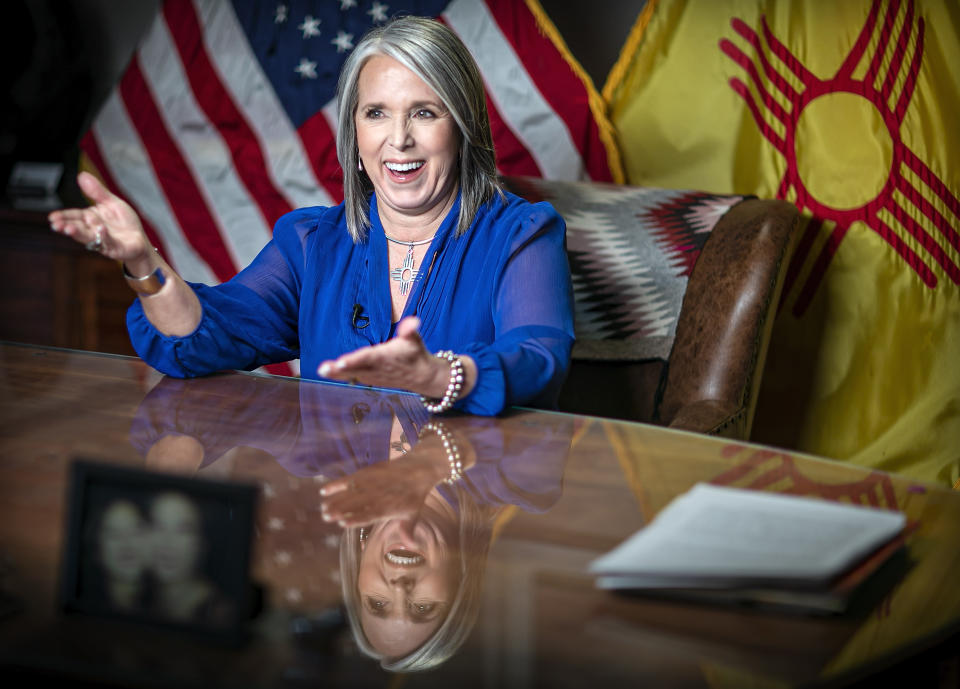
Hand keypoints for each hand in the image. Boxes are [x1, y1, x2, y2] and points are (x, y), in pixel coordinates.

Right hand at [48, 172, 153, 269]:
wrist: (139, 239)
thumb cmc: (123, 221)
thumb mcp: (111, 202)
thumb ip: (97, 192)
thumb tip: (82, 175)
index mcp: (90, 218)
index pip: (74, 216)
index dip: (63, 217)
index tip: (52, 217)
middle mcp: (93, 230)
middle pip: (77, 228)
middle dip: (66, 226)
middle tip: (56, 225)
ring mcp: (103, 241)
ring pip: (88, 237)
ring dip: (78, 234)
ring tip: (69, 229)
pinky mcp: (115, 249)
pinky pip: (108, 242)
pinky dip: (103, 236)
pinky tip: (100, 229)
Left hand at [318, 316, 453, 397]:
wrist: (421, 377)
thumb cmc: (415, 354)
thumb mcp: (415, 340)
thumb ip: (410, 330)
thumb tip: (413, 322)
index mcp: (384, 357)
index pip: (367, 359)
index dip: (354, 361)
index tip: (341, 362)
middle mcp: (375, 369)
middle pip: (354, 369)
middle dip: (338, 369)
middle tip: (322, 369)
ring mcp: (371, 376)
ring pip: (350, 374)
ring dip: (335, 373)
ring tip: (321, 370)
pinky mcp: (369, 379)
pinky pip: (352, 377)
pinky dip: (340, 375)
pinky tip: (328, 371)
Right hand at [319, 456, 443, 526]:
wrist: (418, 469)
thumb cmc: (414, 495)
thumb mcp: (412, 514)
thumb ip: (407, 531)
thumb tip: (411, 547)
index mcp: (386, 509)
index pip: (369, 515)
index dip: (355, 519)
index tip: (342, 523)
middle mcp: (376, 496)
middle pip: (355, 504)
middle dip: (339, 510)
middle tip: (325, 517)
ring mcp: (371, 484)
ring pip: (349, 493)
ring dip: (335, 500)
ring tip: (323, 508)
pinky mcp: (367, 473)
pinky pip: (348, 479)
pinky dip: (336, 484)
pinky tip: (324, 490)